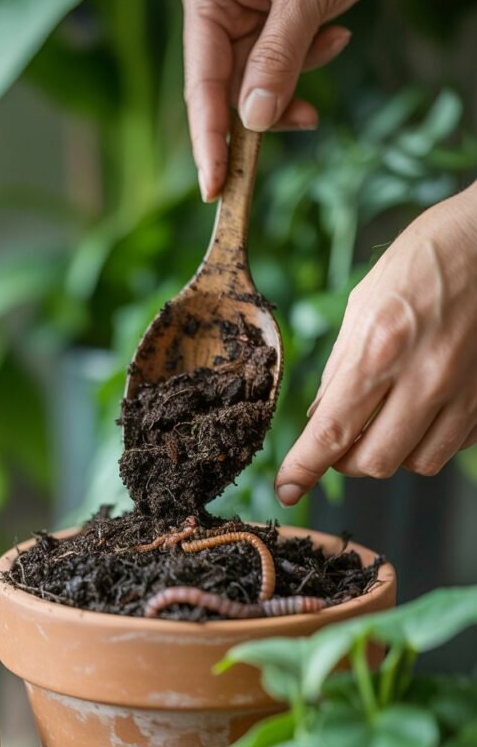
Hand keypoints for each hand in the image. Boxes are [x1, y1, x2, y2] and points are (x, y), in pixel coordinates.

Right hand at [182, 0, 358, 200]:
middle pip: (230, 88)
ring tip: (330, 45)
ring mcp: (246, 19)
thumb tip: (254, 120)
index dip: (209, 141)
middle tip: (296, 127)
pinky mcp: (274, 21)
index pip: (202, 86)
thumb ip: (278, 56)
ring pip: (262, 79)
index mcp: (207, 3)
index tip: (214, 187)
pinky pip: (284, 60)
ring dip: (298, 80)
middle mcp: (220, 14)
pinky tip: (335, 37)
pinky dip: (311, 59)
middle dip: (267, 109)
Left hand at [275, 184, 476, 505]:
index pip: (332, 431)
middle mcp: (425, 377)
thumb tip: (319, 417)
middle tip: (342, 440)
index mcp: (381, 348)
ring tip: (386, 420)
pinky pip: (454, 446)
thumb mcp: (365, 301)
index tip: (287, 489)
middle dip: (348, 460)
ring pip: (417, 463)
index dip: (304, 469)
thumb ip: (342, 367)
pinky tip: (425, 408)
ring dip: (392, 452)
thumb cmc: (428, 257)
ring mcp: (465, 390)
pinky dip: (431, 439)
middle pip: (374, 462)